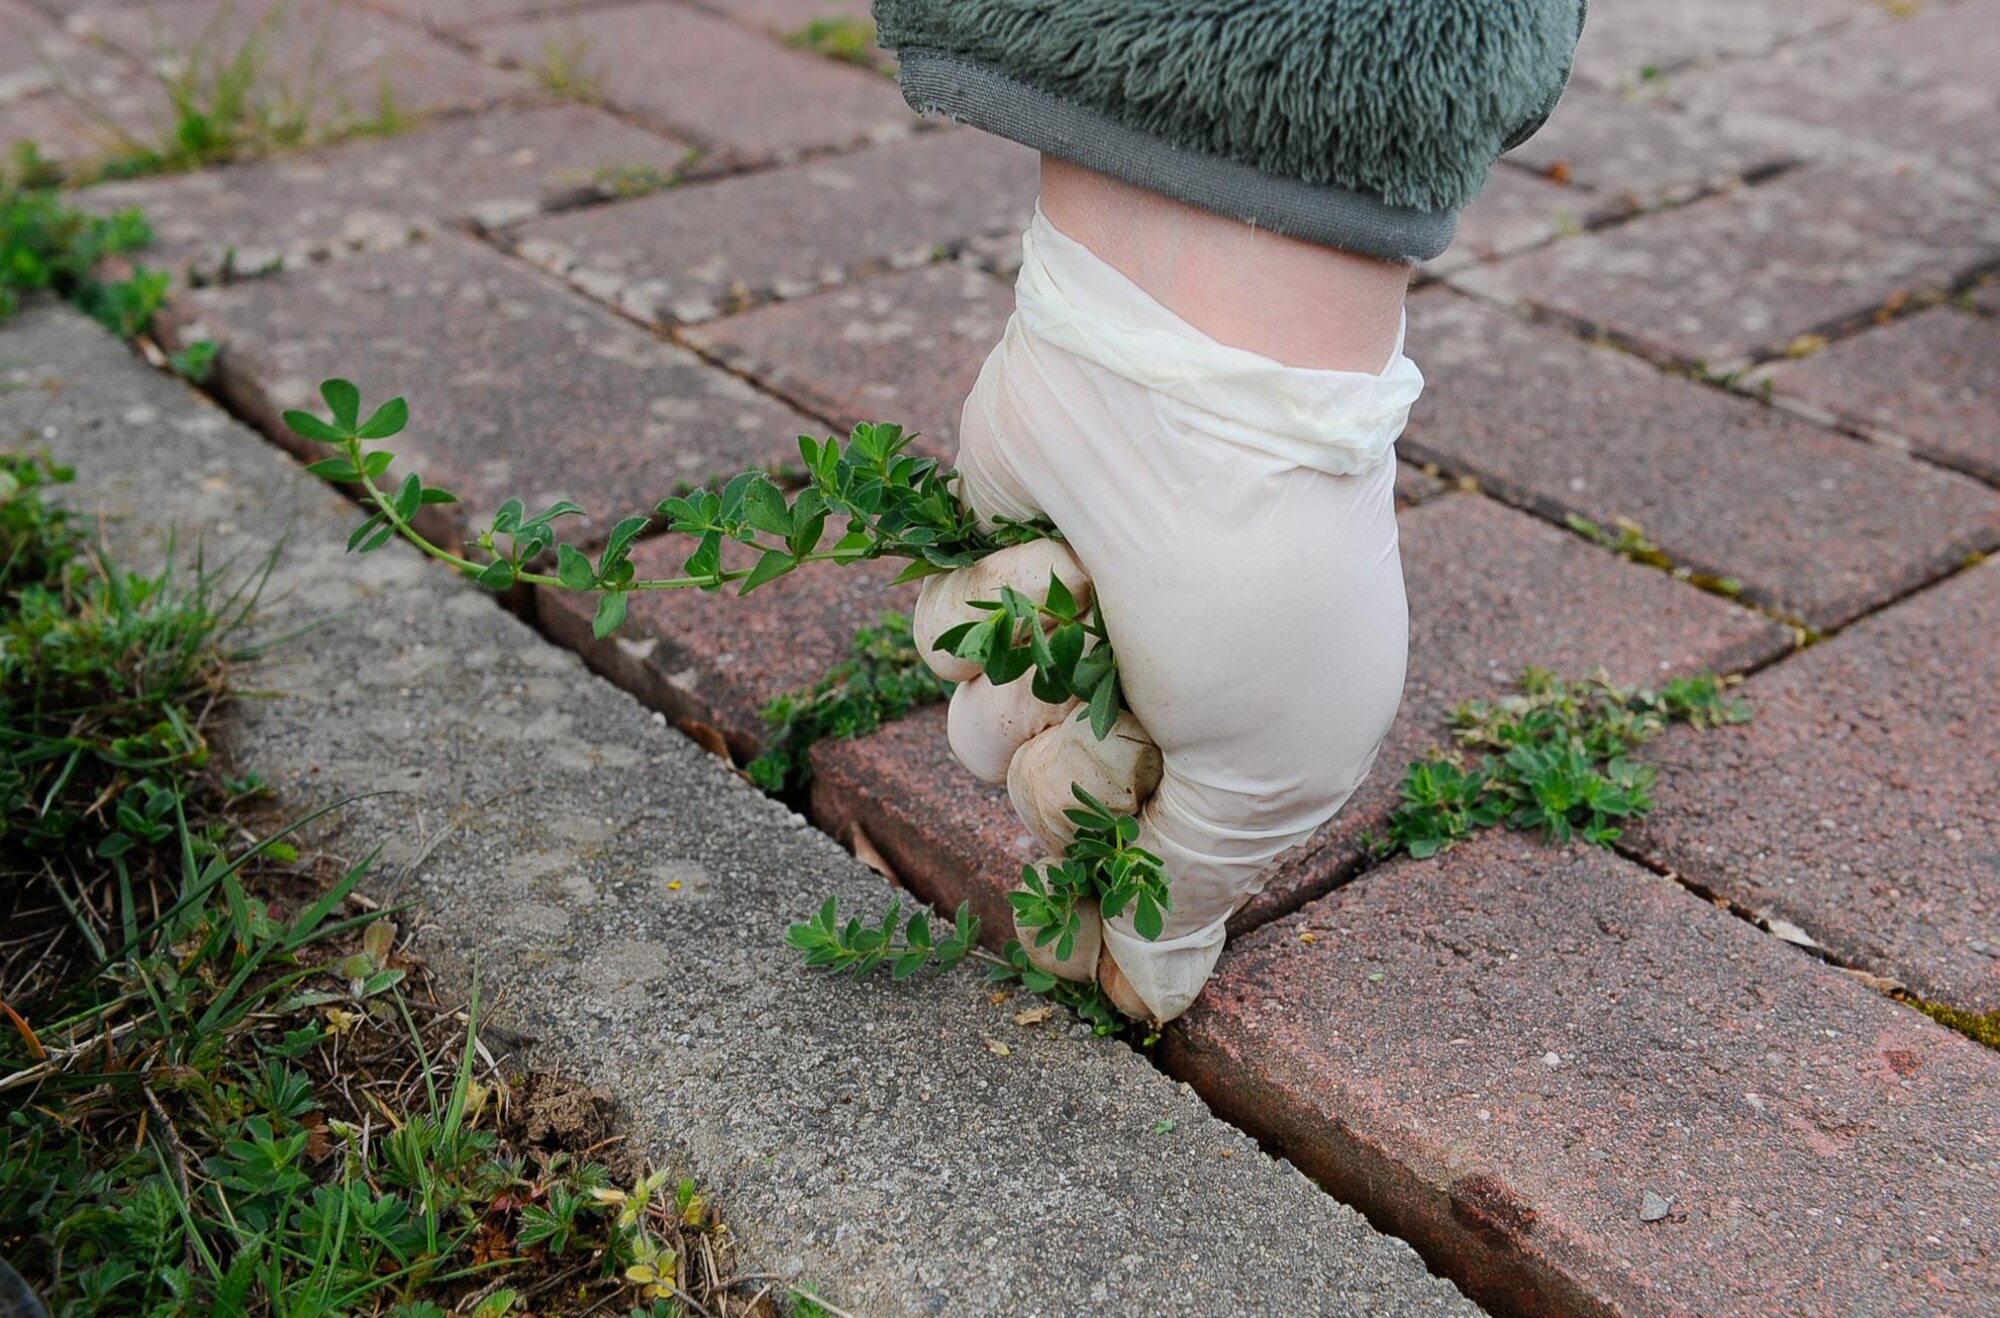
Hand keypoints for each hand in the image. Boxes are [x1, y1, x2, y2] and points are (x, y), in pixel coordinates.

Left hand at [906, 220, 1413, 1023]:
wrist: (1187, 396)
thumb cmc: (1262, 591)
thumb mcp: (1274, 764)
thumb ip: (1201, 880)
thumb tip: (1161, 993)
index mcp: (1241, 755)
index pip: (1146, 877)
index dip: (1100, 924)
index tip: (1065, 966)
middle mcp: (1146, 705)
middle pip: (1050, 822)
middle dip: (1080, 774)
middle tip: (1132, 708)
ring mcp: (1062, 638)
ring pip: (980, 742)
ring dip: (1033, 688)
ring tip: (1096, 613)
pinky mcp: (991, 574)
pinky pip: (941, 646)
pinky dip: (989, 606)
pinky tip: (1050, 549)